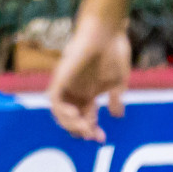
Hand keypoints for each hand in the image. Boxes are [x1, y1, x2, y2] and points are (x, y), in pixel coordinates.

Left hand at [47, 14, 131, 141]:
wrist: (107, 33)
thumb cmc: (114, 52)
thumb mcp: (117, 82)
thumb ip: (115, 99)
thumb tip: (117, 115)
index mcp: (88, 93)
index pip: (86, 117)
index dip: (92, 129)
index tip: (101, 138)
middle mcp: (75, 91)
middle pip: (72, 118)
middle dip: (82, 130)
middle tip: (93, 137)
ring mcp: (67, 84)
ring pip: (60, 112)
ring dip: (71, 125)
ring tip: (84, 130)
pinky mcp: (60, 77)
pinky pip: (54, 100)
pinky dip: (62, 111)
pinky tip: (75, 116)